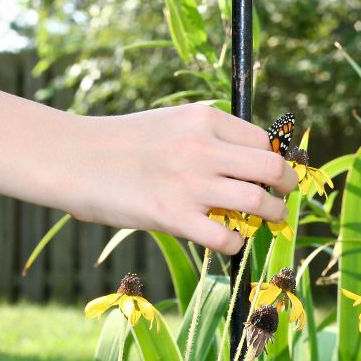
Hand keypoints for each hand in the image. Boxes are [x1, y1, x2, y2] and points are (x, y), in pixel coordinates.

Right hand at [75, 104, 298, 253]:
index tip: (274, 175)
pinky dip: (236, 242)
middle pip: (271, 168)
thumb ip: (209, 137)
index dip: (275, 160)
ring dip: (272, 215)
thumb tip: (250, 163)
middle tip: (284, 197)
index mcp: (204, 118)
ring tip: (269, 220)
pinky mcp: (172, 217)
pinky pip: (226, 236)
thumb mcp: (172, 123)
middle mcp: (202, 147)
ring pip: (258, 202)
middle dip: (287, 186)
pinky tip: (229, 239)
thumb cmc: (123, 143)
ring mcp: (189, 182)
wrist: (73, 158)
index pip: (263, 140)